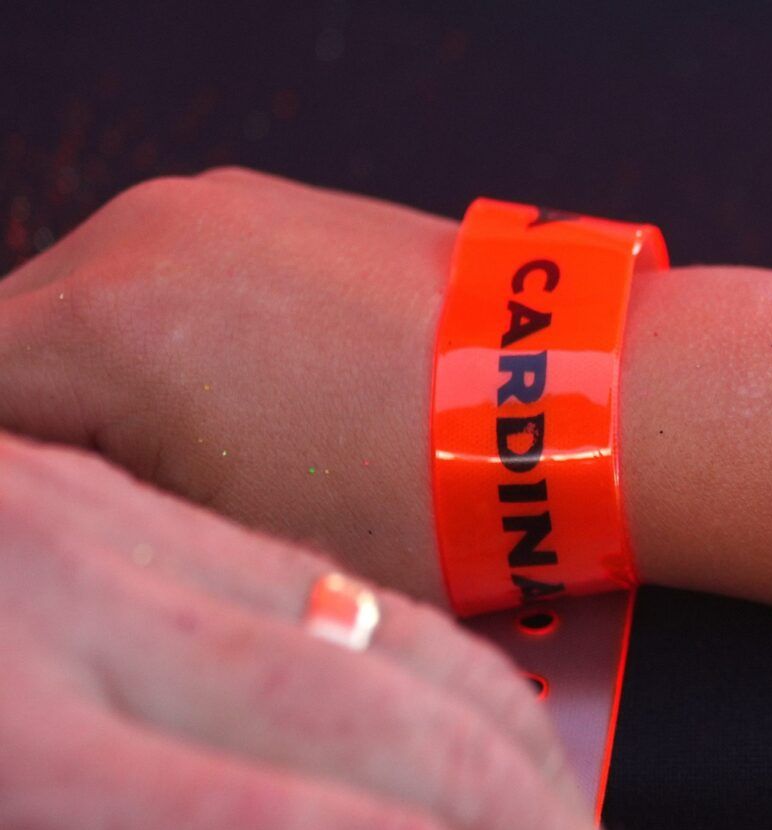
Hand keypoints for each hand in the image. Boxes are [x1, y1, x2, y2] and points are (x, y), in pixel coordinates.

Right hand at [0, 169, 461, 602]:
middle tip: (124, 514)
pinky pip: (167, 278)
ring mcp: (210, 209)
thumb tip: (77, 503)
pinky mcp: (271, 208)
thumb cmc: (432, 493)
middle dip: (43, 428)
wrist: (577, 406)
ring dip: (105, 385)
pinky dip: (172, 344)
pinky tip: (252, 415)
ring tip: (203, 470)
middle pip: (12, 340)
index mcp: (105, 326)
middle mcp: (140, 238)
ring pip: (86, 307)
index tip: (58, 524)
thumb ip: (110, 505)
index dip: (16, 482)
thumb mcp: (236, 540)